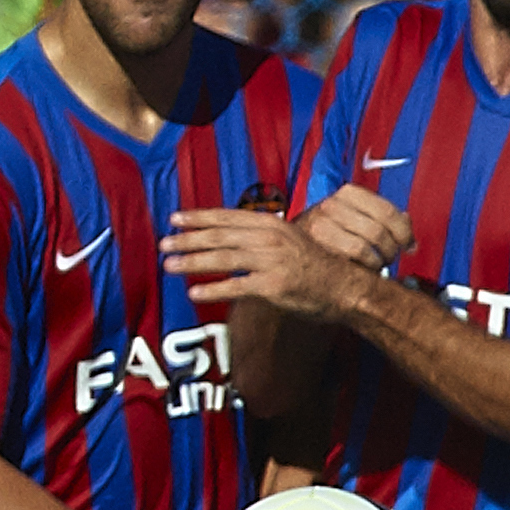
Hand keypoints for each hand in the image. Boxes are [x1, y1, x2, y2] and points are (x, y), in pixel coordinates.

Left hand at [161, 207, 373, 319]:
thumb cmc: (316, 265)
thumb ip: (261, 237)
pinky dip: (214, 290)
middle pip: (220, 236)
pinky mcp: (273, 286)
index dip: (198, 217)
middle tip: (164, 243)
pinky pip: (237, 287)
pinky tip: (195, 293)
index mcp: (271, 224)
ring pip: (223, 259)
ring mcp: (271, 262)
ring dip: (193, 262)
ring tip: (170, 266)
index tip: (175, 218)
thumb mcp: (289, 240)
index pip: (227, 217)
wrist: (345, 286)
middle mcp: (269, 238)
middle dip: (188, 239)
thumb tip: (231, 238)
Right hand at [296, 184, 414, 270]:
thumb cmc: (327, 232)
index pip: (388, 211)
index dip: (404, 232)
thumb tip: (407, 222)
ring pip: (366, 247)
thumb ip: (381, 216)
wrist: (287, 244)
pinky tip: (362, 269)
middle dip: (392, 250)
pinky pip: (352, 259)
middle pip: (379, 231)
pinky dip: (364, 268)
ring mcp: (321, 225)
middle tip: (390, 257)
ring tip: (376, 264)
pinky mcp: (315, 246)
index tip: (409, 244)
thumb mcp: (354, 215)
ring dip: (378, 262)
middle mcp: (332, 205)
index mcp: (348, 193)